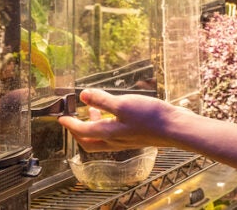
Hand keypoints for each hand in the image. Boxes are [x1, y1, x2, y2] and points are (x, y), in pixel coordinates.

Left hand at [58, 88, 181, 151]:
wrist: (175, 128)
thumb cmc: (149, 117)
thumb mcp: (123, 104)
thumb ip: (102, 100)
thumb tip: (82, 95)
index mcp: (108, 134)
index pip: (82, 131)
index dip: (70, 124)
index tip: (61, 118)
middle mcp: (115, 141)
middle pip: (89, 141)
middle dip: (78, 131)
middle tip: (73, 120)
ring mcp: (125, 140)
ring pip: (102, 139)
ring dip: (93, 127)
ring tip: (93, 111)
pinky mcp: (136, 136)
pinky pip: (114, 135)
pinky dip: (107, 126)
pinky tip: (115, 114)